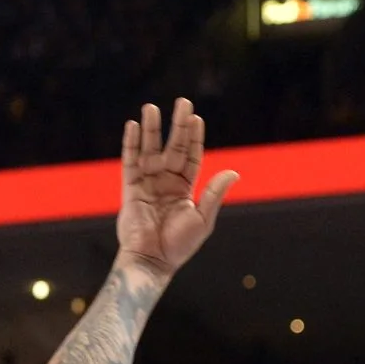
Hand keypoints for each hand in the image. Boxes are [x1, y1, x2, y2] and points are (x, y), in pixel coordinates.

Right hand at [116, 100, 238, 279]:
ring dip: (151, 129)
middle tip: (182, 102)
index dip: (193, 137)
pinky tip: (132, 126)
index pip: (190, 155)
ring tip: (151, 107)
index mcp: (185, 188)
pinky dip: (130, 144)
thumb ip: (215, 193)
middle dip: (177, 125)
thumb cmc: (179, 245)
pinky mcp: (130, 189)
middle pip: (172, 146)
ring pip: (149, 150)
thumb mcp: (203, 218)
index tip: (196, 117)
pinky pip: (129, 162)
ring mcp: (147, 184)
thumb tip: (234, 172)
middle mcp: (166, 182)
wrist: (153, 261)